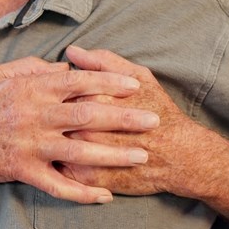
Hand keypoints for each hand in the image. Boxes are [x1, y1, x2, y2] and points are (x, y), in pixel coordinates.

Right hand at [0, 55, 159, 203]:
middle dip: (124, 118)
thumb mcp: (0, 74)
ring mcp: (30, 145)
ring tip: (141, 156)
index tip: (135, 84)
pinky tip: (104, 196)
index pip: (79, 82)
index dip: (110, 82)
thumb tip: (64, 66)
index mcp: (32, 89)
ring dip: (114, 155)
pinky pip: (57, 185)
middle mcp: (35, 116)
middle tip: (153, 120)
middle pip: (88, 116)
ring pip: (80, 152)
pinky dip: (82, 192)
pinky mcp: (23, 170)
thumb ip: (34, 68)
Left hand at [60, 46, 208, 197]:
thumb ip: (103, 62)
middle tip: (53, 116)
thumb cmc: (159, 111)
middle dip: (48, 116)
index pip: (59, 90)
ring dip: (48, 139)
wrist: (180, 156)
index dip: (55, 91)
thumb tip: (71, 51)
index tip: (58, 93)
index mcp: (94, 99)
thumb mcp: (138, 76)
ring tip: (53, 133)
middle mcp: (85, 127)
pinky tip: (60, 154)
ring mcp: (84, 154)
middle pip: (52, 118)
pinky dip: (56, 162)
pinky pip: (59, 170)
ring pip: (52, 144)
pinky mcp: (87, 177)